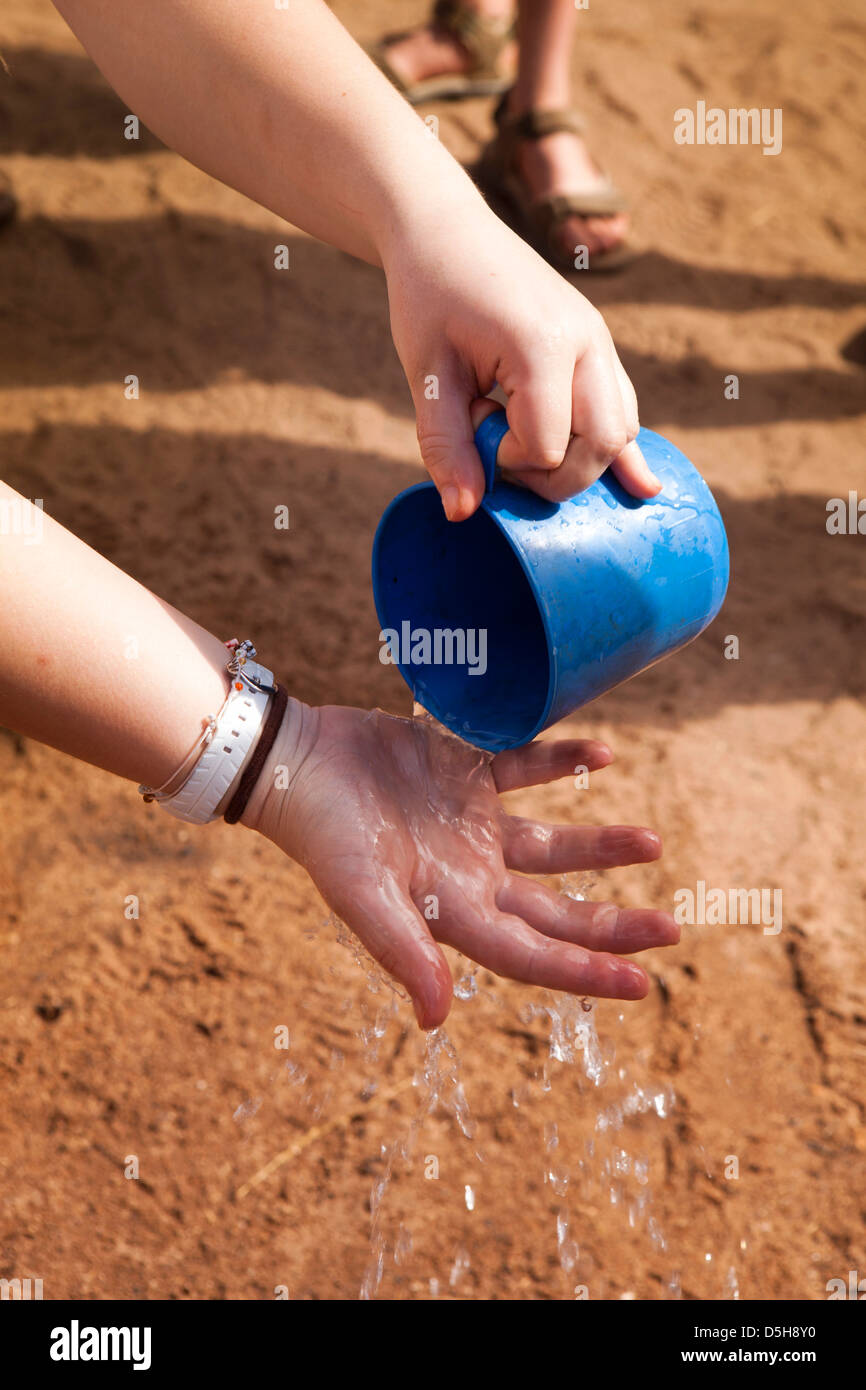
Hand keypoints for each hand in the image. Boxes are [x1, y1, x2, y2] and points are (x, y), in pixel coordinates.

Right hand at [243, 700, 678, 1028]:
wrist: (295, 759)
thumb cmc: (321, 831)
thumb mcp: (359, 893)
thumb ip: (401, 950)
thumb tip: (435, 1020)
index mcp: (452, 909)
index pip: (532, 952)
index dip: (586, 972)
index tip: (645, 983)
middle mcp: (470, 872)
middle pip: (555, 909)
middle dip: (612, 923)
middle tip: (674, 931)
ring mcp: (471, 821)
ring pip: (552, 843)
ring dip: (600, 845)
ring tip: (654, 843)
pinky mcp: (464, 768)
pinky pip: (526, 767)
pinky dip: (563, 761)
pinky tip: (603, 753)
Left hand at [382, 202, 660, 520]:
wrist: (447, 231)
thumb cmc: (429, 298)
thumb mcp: (426, 374)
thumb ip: (445, 446)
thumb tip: (462, 514)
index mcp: (542, 345)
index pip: (548, 446)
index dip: (508, 462)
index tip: (474, 429)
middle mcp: (586, 341)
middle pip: (601, 445)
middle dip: (555, 478)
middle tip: (501, 460)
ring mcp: (599, 342)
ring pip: (621, 430)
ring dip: (582, 464)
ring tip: (530, 454)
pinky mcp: (599, 346)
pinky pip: (623, 408)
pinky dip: (620, 448)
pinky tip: (643, 489)